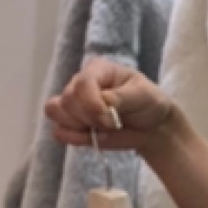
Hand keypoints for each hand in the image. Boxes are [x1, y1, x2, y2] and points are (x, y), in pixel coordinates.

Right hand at [43, 58, 184, 151]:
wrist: (152, 127)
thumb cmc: (148, 103)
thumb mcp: (143, 95)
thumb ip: (121, 97)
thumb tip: (102, 102)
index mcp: (97, 70)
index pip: (81, 83)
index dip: (92, 105)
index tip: (111, 120)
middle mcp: (80, 84)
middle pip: (67, 100)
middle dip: (89, 118)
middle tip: (111, 125)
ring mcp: (74, 104)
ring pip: (56, 112)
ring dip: (77, 126)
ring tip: (100, 129)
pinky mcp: (71, 124)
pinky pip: (58, 131)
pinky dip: (74, 138)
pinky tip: (92, 137)